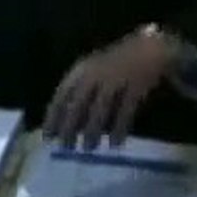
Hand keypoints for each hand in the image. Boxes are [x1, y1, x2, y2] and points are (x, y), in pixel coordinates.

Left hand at [43, 26, 180, 150]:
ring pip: (99, 109)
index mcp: (80, 71)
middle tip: (64, 147)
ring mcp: (116, 80)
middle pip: (78, 104)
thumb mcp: (90, 73)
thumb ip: (78, 93)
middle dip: (69, 126)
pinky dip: (119, 128)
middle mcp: (95, 75)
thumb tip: (65, 123)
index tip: (47, 136)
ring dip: (92, 130)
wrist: (148, 48)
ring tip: (87, 148)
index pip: (61, 95)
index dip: (53, 116)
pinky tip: (114, 143)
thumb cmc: (114, 65)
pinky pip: (125, 111)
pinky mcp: (136, 86)